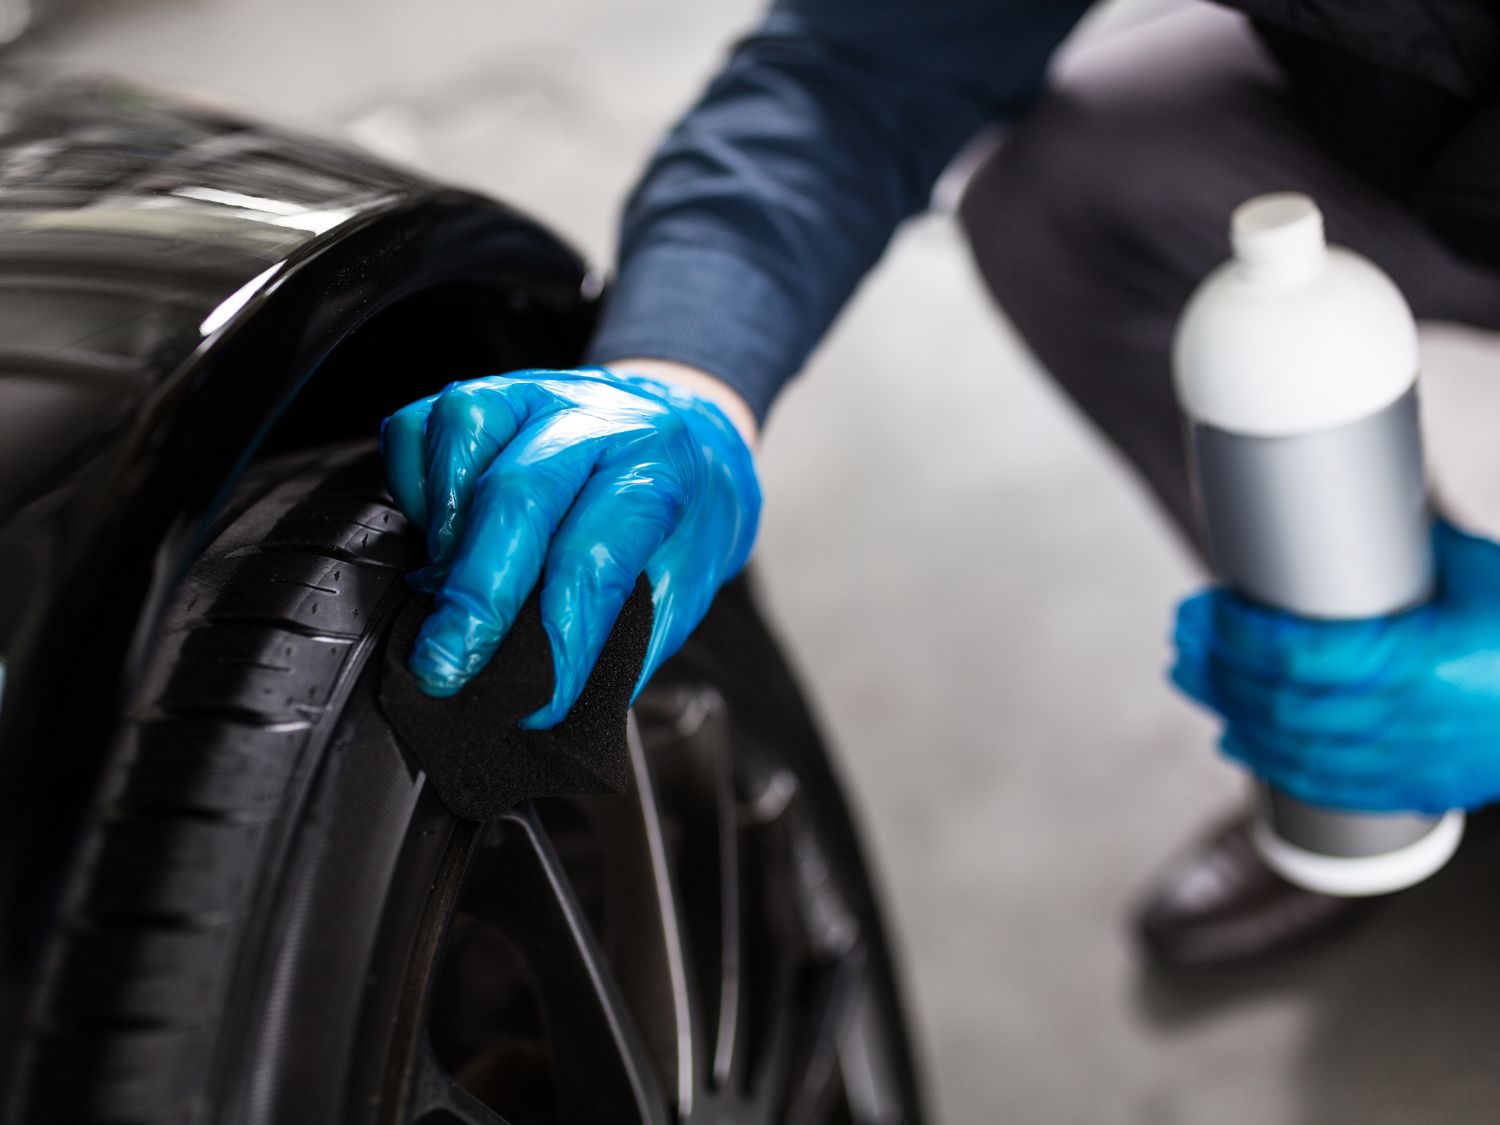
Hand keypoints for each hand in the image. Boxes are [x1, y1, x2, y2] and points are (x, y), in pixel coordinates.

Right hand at [380, 366, 760, 728]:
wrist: (691, 434)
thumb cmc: (680, 519)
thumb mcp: (682, 586)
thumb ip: (622, 638)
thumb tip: (548, 699)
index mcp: (658, 466)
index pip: (596, 556)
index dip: (562, 637)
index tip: (539, 702)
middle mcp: (594, 416)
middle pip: (520, 493)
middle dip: (478, 594)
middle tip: (447, 666)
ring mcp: (531, 394)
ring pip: (463, 431)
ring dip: (443, 527)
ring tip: (442, 591)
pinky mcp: (481, 393)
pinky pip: (421, 427)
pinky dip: (414, 488)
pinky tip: (436, 537)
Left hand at [1171, 520, 1499, 814]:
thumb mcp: (1475, 570)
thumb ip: (1402, 549)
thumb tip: (1335, 504)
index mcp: (1426, 661)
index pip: (1303, 655)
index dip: (1240, 635)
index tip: (1202, 606)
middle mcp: (1415, 720)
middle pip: (1285, 703)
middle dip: (1221, 668)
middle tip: (1182, 635)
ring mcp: (1417, 762)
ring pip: (1296, 747)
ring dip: (1231, 711)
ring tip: (1190, 676)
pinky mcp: (1421, 788)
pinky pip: (1329, 785)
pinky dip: (1272, 763)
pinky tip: (1234, 740)